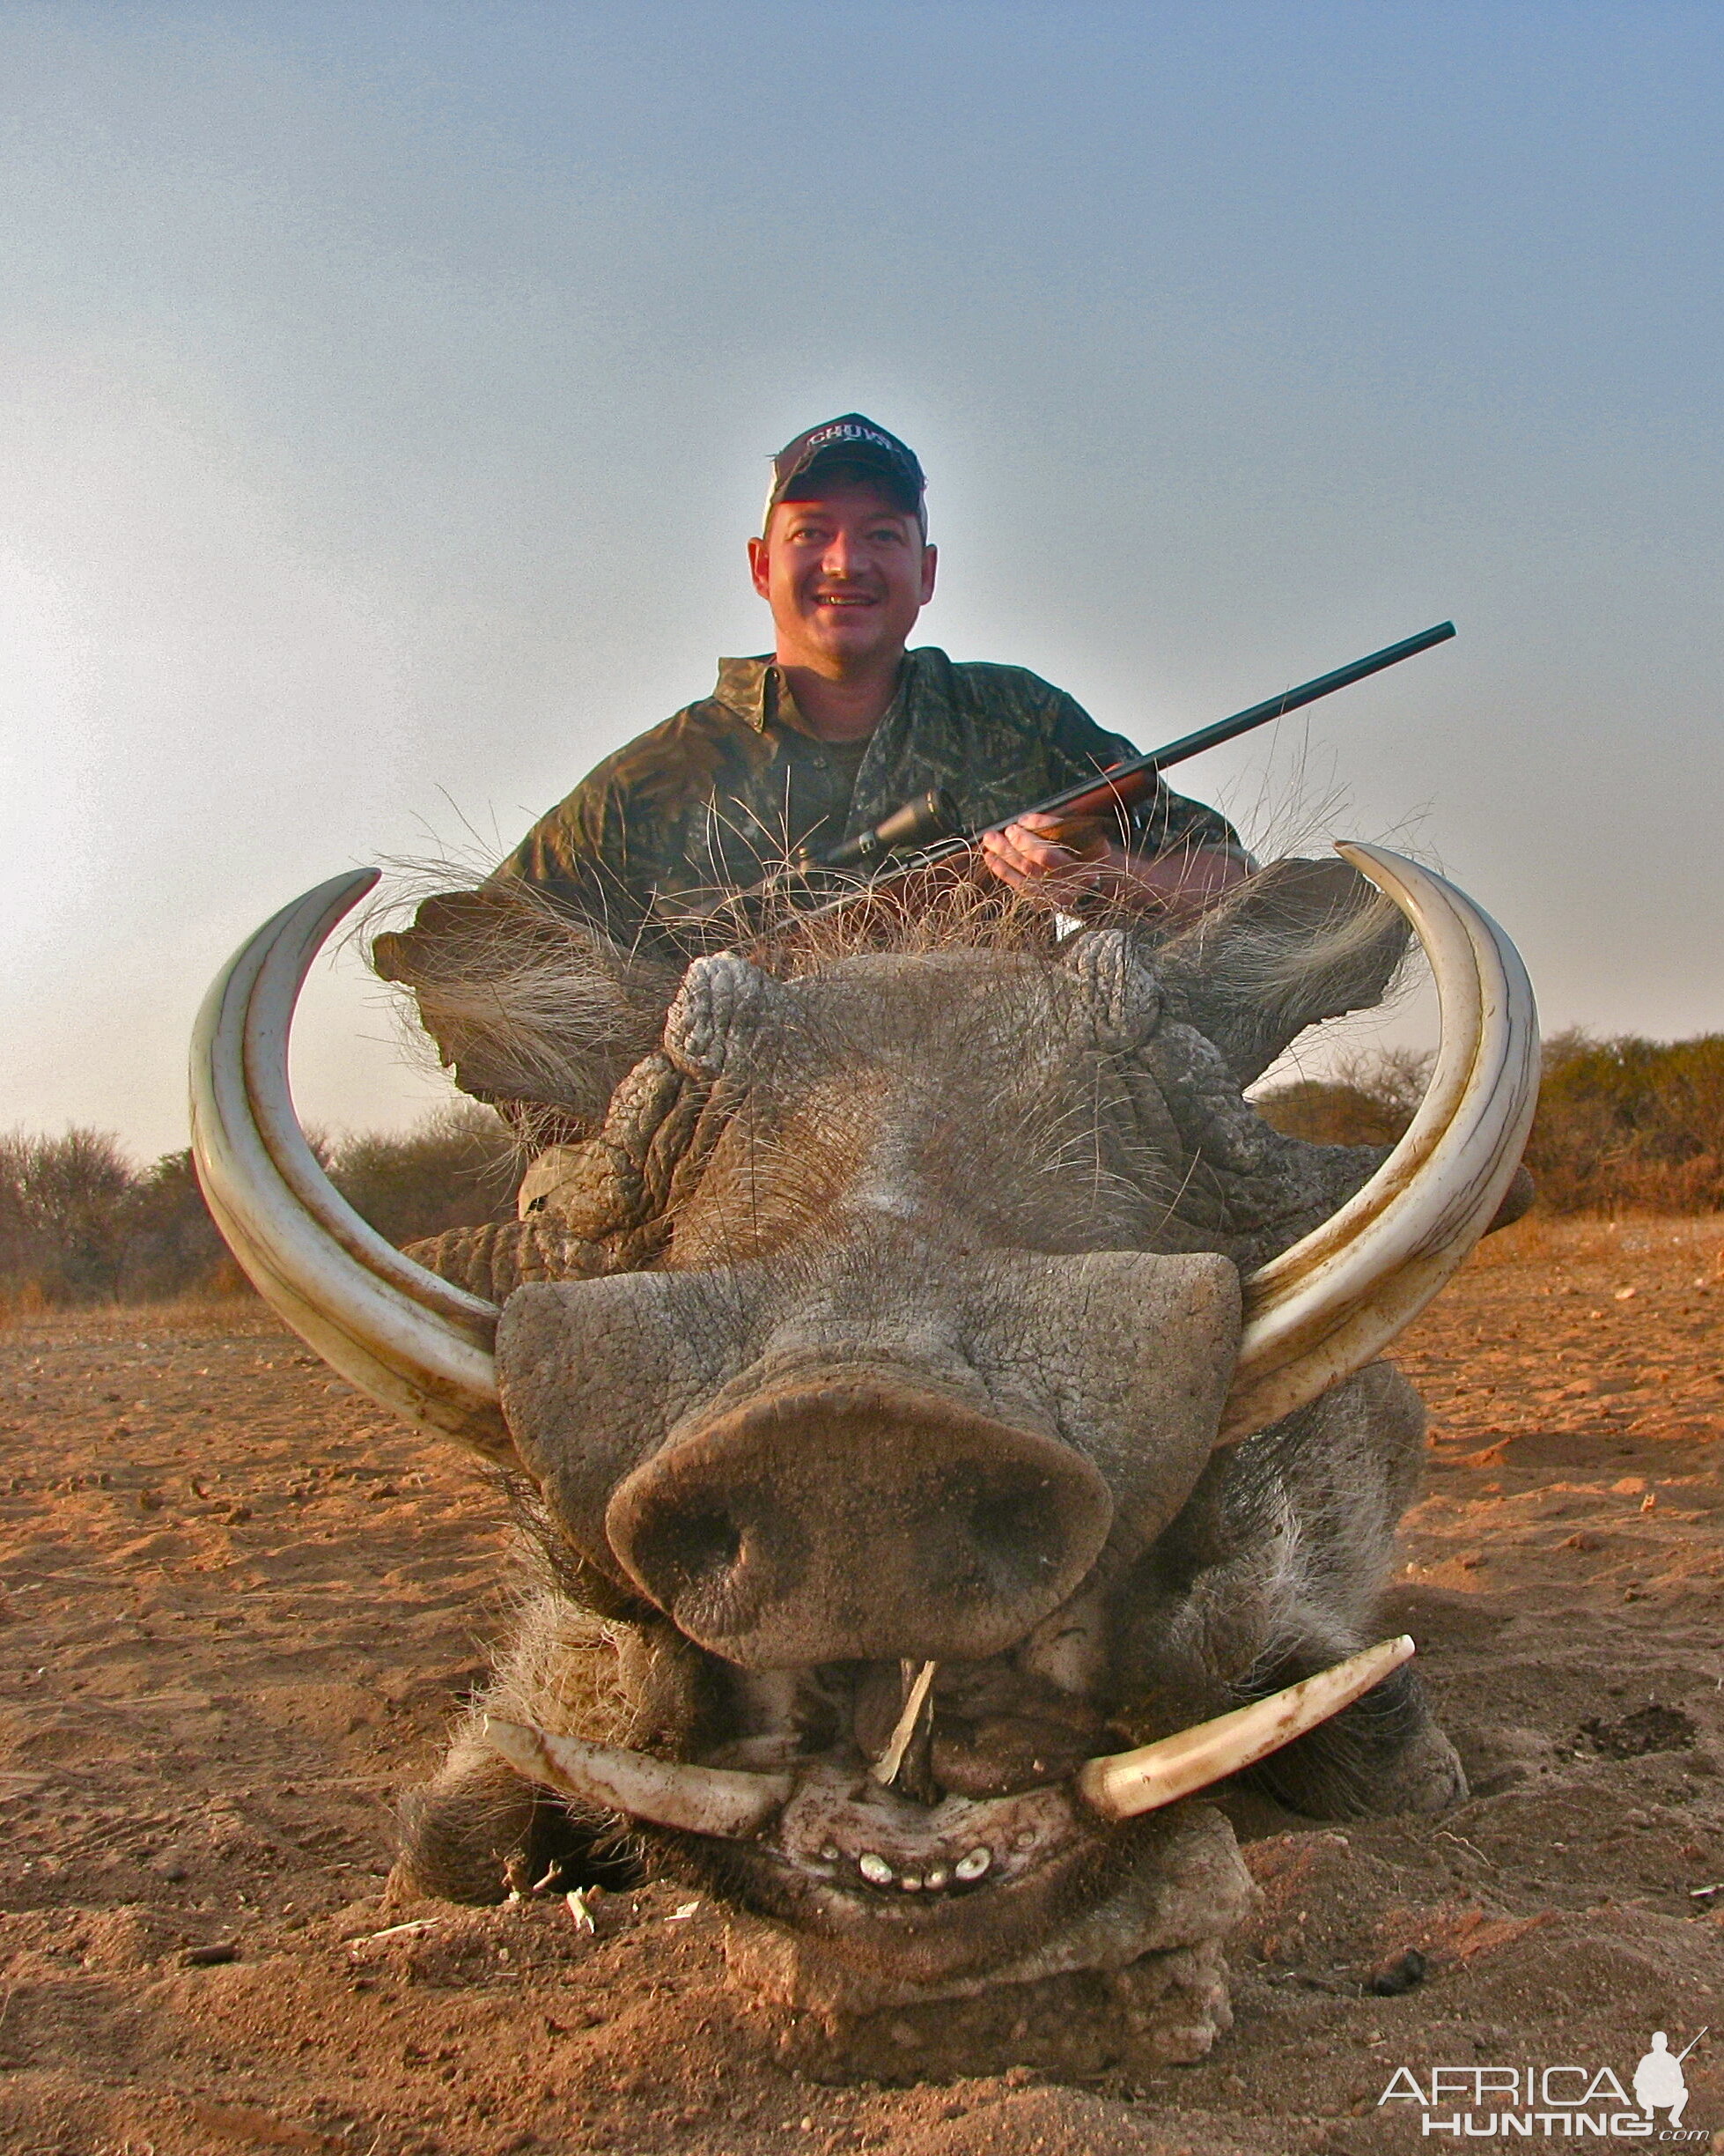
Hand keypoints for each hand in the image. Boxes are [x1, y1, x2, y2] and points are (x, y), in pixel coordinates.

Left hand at [978, 812, 1113, 900]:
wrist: (1093, 884)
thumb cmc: (1084, 853)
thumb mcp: (1081, 834)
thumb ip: (1055, 826)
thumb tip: (1025, 821)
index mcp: (1092, 856)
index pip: (1064, 838)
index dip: (1038, 830)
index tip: (1022, 820)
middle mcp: (1079, 877)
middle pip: (1044, 858)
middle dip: (1021, 841)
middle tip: (1005, 830)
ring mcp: (1062, 893)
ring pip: (1029, 872)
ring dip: (1006, 854)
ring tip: (991, 840)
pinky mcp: (1045, 902)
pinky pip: (1021, 886)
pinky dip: (1003, 871)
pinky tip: (991, 858)